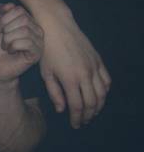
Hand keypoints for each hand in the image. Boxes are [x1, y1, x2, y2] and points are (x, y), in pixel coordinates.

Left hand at [0, 4, 43, 85]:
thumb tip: (10, 4)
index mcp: (27, 21)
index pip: (19, 9)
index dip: (4, 18)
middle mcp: (36, 29)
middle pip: (23, 19)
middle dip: (6, 28)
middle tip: (2, 38)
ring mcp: (39, 41)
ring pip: (25, 31)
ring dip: (8, 39)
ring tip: (6, 46)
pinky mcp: (38, 53)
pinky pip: (27, 42)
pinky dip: (13, 46)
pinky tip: (12, 51)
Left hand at [37, 12, 110, 127]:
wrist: (56, 26)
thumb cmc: (45, 49)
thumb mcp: (45, 72)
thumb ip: (54, 92)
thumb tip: (62, 110)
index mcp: (70, 79)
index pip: (77, 106)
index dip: (77, 118)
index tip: (75, 125)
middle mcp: (85, 75)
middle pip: (93, 103)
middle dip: (89, 115)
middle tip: (84, 121)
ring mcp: (94, 67)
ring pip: (103, 93)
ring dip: (99, 106)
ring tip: (92, 112)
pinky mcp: (98, 60)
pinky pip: (106, 80)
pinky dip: (105, 91)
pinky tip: (99, 96)